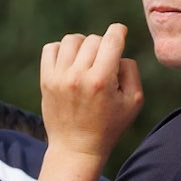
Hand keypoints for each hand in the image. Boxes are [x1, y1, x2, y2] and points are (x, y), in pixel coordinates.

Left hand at [40, 25, 142, 161]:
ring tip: (87, 60)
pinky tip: (70, 62)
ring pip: (72, 40)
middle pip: (94, 39)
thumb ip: (131, 70)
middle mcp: (78, 76)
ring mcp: (59, 78)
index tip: (121, 34)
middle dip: (103, 46)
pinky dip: (61, 50)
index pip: (112, 38)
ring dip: (83, 45)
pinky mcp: (46, 81)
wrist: (76, 149)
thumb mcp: (134, 102)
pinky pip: (50, 49)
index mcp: (102, 80)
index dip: (120, 31)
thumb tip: (118, 52)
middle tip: (104, 64)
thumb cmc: (109, 127)